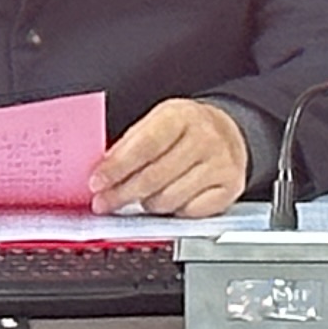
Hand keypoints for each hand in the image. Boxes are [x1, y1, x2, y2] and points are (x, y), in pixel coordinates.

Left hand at [94, 98, 250, 217]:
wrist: (230, 133)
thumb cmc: (186, 130)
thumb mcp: (156, 123)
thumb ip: (130, 145)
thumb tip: (103, 171)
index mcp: (182, 116)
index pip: (145, 146)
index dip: (118, 167)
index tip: (97, 183)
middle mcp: (205, 138)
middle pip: (155, 176)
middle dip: (123, 193)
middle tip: (104, 203)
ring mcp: (221, 164)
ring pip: (170, 199)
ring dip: (148, 204)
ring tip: (141, 198)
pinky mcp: (230, 188)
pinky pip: (190, 212)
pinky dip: (174, 211)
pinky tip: (170, 200)